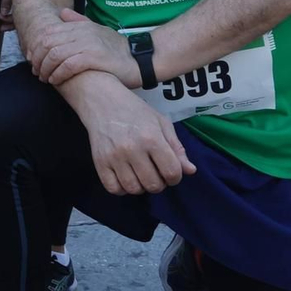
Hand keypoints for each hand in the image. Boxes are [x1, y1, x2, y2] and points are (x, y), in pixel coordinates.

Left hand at [34, 8, 139, 88]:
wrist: (141, 59)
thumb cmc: (118, 49)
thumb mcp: (98, 30)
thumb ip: (79, 22)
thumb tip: (62, 12)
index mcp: (81, 26)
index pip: (49, 32)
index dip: (36, 45)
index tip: (33, 58)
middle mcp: (82, 33)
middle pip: (48, 42)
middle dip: (38, 58)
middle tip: (36, 71)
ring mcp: (88, 44)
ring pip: (55, 54)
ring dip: (46, 68)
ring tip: (45, 78)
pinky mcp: (94, 58)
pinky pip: (68, 65)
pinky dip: (58, 73)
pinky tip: (55, 80)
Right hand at [78, 83, 195, 194]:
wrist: (102, 101)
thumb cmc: (136, 111)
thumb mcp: (161, 123)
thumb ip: (177, 148)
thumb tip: (191, 171)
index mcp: (152, 138)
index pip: (172, 172)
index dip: (175, 177)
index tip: (170, 171)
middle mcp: (132, 149)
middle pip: (153, 185)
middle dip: (159, 183)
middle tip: (154, 172)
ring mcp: (114, 157)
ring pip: (133, 189)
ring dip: (141, 187)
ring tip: (140, 174)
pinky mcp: (99, 162)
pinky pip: (113, 188)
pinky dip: (121, 189)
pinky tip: (125, 177)